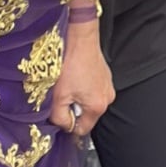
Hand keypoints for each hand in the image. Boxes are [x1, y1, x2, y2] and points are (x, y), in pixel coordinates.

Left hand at [47, 20, 114, 135]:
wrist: (80, 36)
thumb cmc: (71, 63)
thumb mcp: (58, 95)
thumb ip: (60, 117)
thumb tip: (63, 126)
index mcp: (98, 106)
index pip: (82, 130)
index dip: (68, 125)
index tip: (58, 114)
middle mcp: (107, 97)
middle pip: (86, 114)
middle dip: (72, 107)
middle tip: (61, 93)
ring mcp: (107, 84)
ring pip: (88, 99)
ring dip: (77, 94)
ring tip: (67, 80)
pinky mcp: (104, 73)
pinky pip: (92, 86)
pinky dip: (82, 83)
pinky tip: (74, 72)